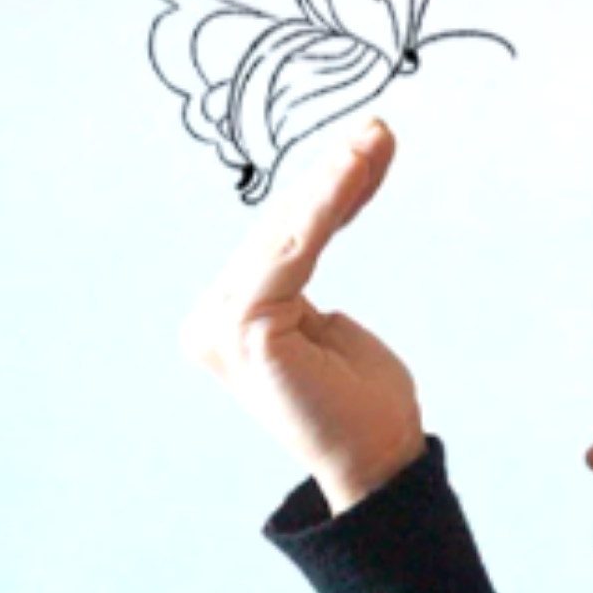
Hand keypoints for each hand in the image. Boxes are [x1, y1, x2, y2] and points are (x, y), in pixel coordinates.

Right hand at [181, 119, 425, 513]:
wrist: (378, 462)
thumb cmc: (363, 404)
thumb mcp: (330, 326)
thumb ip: (300, 281)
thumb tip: (300, 230)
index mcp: (228, 318)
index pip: (281, 238)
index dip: (328, 189)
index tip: (372, 146)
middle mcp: (212, 320)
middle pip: (282, 227)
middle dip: (335, 175)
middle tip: (380, 130)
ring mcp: (220, 325)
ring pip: (289, 231)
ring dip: (335, 180)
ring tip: (376, 139)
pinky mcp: (243, 328)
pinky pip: (293, 251)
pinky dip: (326, 206)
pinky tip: (354, 169)